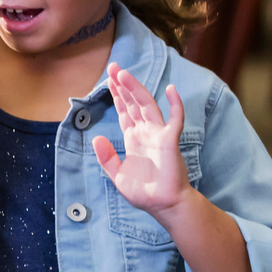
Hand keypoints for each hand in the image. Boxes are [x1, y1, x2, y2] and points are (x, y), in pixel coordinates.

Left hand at [92, 61, 192, 216]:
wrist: (163, 205)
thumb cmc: (145, 192)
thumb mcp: (117, 175)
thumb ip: (106, 157)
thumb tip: (96, 138)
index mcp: (134, 139)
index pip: (124, 111)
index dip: (117, 95)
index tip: (110, 79)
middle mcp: (146, 132)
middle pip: (133, 103)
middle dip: (123, 85)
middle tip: (113, 67)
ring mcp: (159, 135)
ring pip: (147, 105)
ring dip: (136, 89)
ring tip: (124, 73)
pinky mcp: (171, 141)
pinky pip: (176, 119)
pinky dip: (176, 104)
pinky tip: (171, 89)